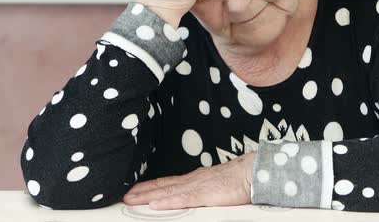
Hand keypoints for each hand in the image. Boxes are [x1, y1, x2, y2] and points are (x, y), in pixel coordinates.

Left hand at [123, 152, 254, 209]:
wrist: (253, 172)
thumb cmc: (239, 180)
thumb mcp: (215, 185)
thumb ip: (202, 191)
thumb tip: (193, 197)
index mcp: (195, 179)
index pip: (167, 183)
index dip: (150, 187)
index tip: (135, 190)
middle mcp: (192, 181)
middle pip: (162, 186)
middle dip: (142, 191)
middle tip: (125, 196)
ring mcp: (197, 187)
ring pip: (167, 192)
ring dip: (148, 196)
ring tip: (132, 200)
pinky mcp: (205, 195)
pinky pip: (183, 200)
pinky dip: (167, 202)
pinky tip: (155, 206)